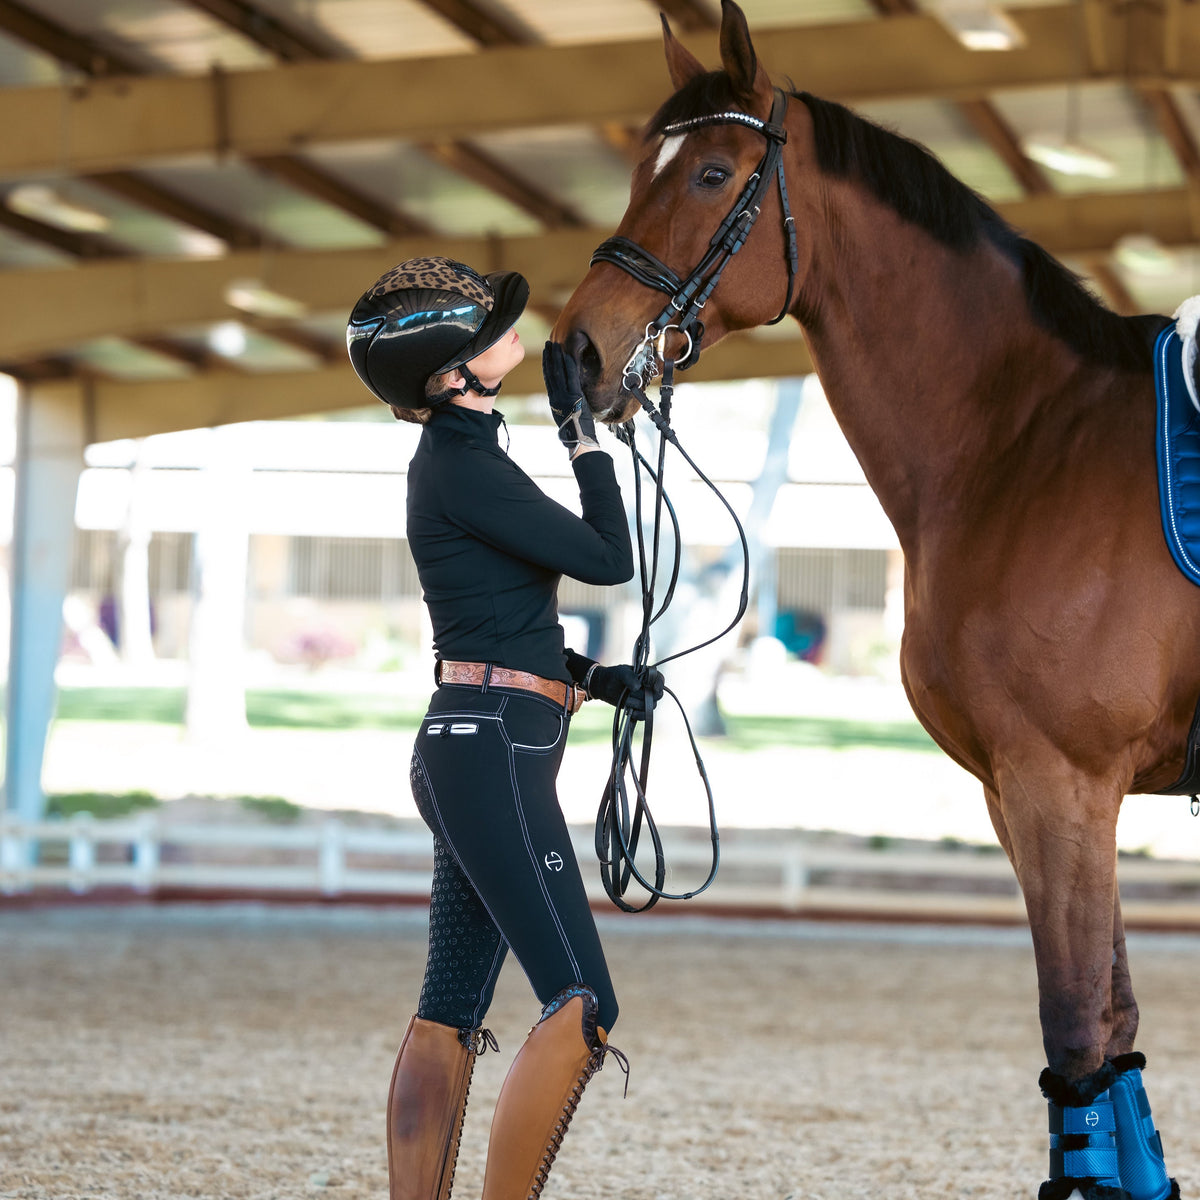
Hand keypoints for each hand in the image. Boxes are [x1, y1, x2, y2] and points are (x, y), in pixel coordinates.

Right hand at [543, 341, 598, 457]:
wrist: (579, 440)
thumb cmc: (575, 430)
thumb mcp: (566, 415)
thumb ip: (564, 404)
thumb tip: (567, 397)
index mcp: (553, 401)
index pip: (548, 379)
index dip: (546, 365)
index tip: (545, 355)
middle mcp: (556, 397)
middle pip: (551, 373)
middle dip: (549, 357)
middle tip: (548, 344)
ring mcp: (564, 396)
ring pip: (558, 372)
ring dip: (556, 357)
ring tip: (554, 345)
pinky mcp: (574, 396)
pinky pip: (571, 378)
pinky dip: (568, 366)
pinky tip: (566, 355)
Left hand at [585, 664, 664, 713]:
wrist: (605, 686)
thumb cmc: (615, 675)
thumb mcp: (621, 672)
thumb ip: (629, 677)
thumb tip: (637, 687)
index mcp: (648, 675)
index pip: (659, 679)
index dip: (659, 685)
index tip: (654, 689)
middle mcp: (649, 687)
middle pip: (658, 695)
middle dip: (647, 696)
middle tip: (634, 694)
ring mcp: (645, 699)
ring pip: (650, 706)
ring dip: (638, 704)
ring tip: (626, 700)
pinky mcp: (639, 709)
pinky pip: (645, 715)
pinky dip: (639, 715)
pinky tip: (631, 712)